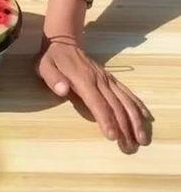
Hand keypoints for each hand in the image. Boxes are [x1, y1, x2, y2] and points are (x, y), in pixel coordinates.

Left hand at [35, 35, 153, 153]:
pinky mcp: (111, 79)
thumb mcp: (45, 67)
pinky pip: (127, 92)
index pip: (97, 103)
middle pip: (116, 106)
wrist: (65, 42)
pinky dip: (138, 106)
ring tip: (143, 139)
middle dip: (125, 128)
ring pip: (126, 101)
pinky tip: (146, 118)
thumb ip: (53, 79)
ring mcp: (108, 79)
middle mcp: (100, 80)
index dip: (106, 120)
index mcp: (84, 80)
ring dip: (136, 120)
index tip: (113, 137)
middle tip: (130, 149)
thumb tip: (62, 90)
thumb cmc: (53, 59)